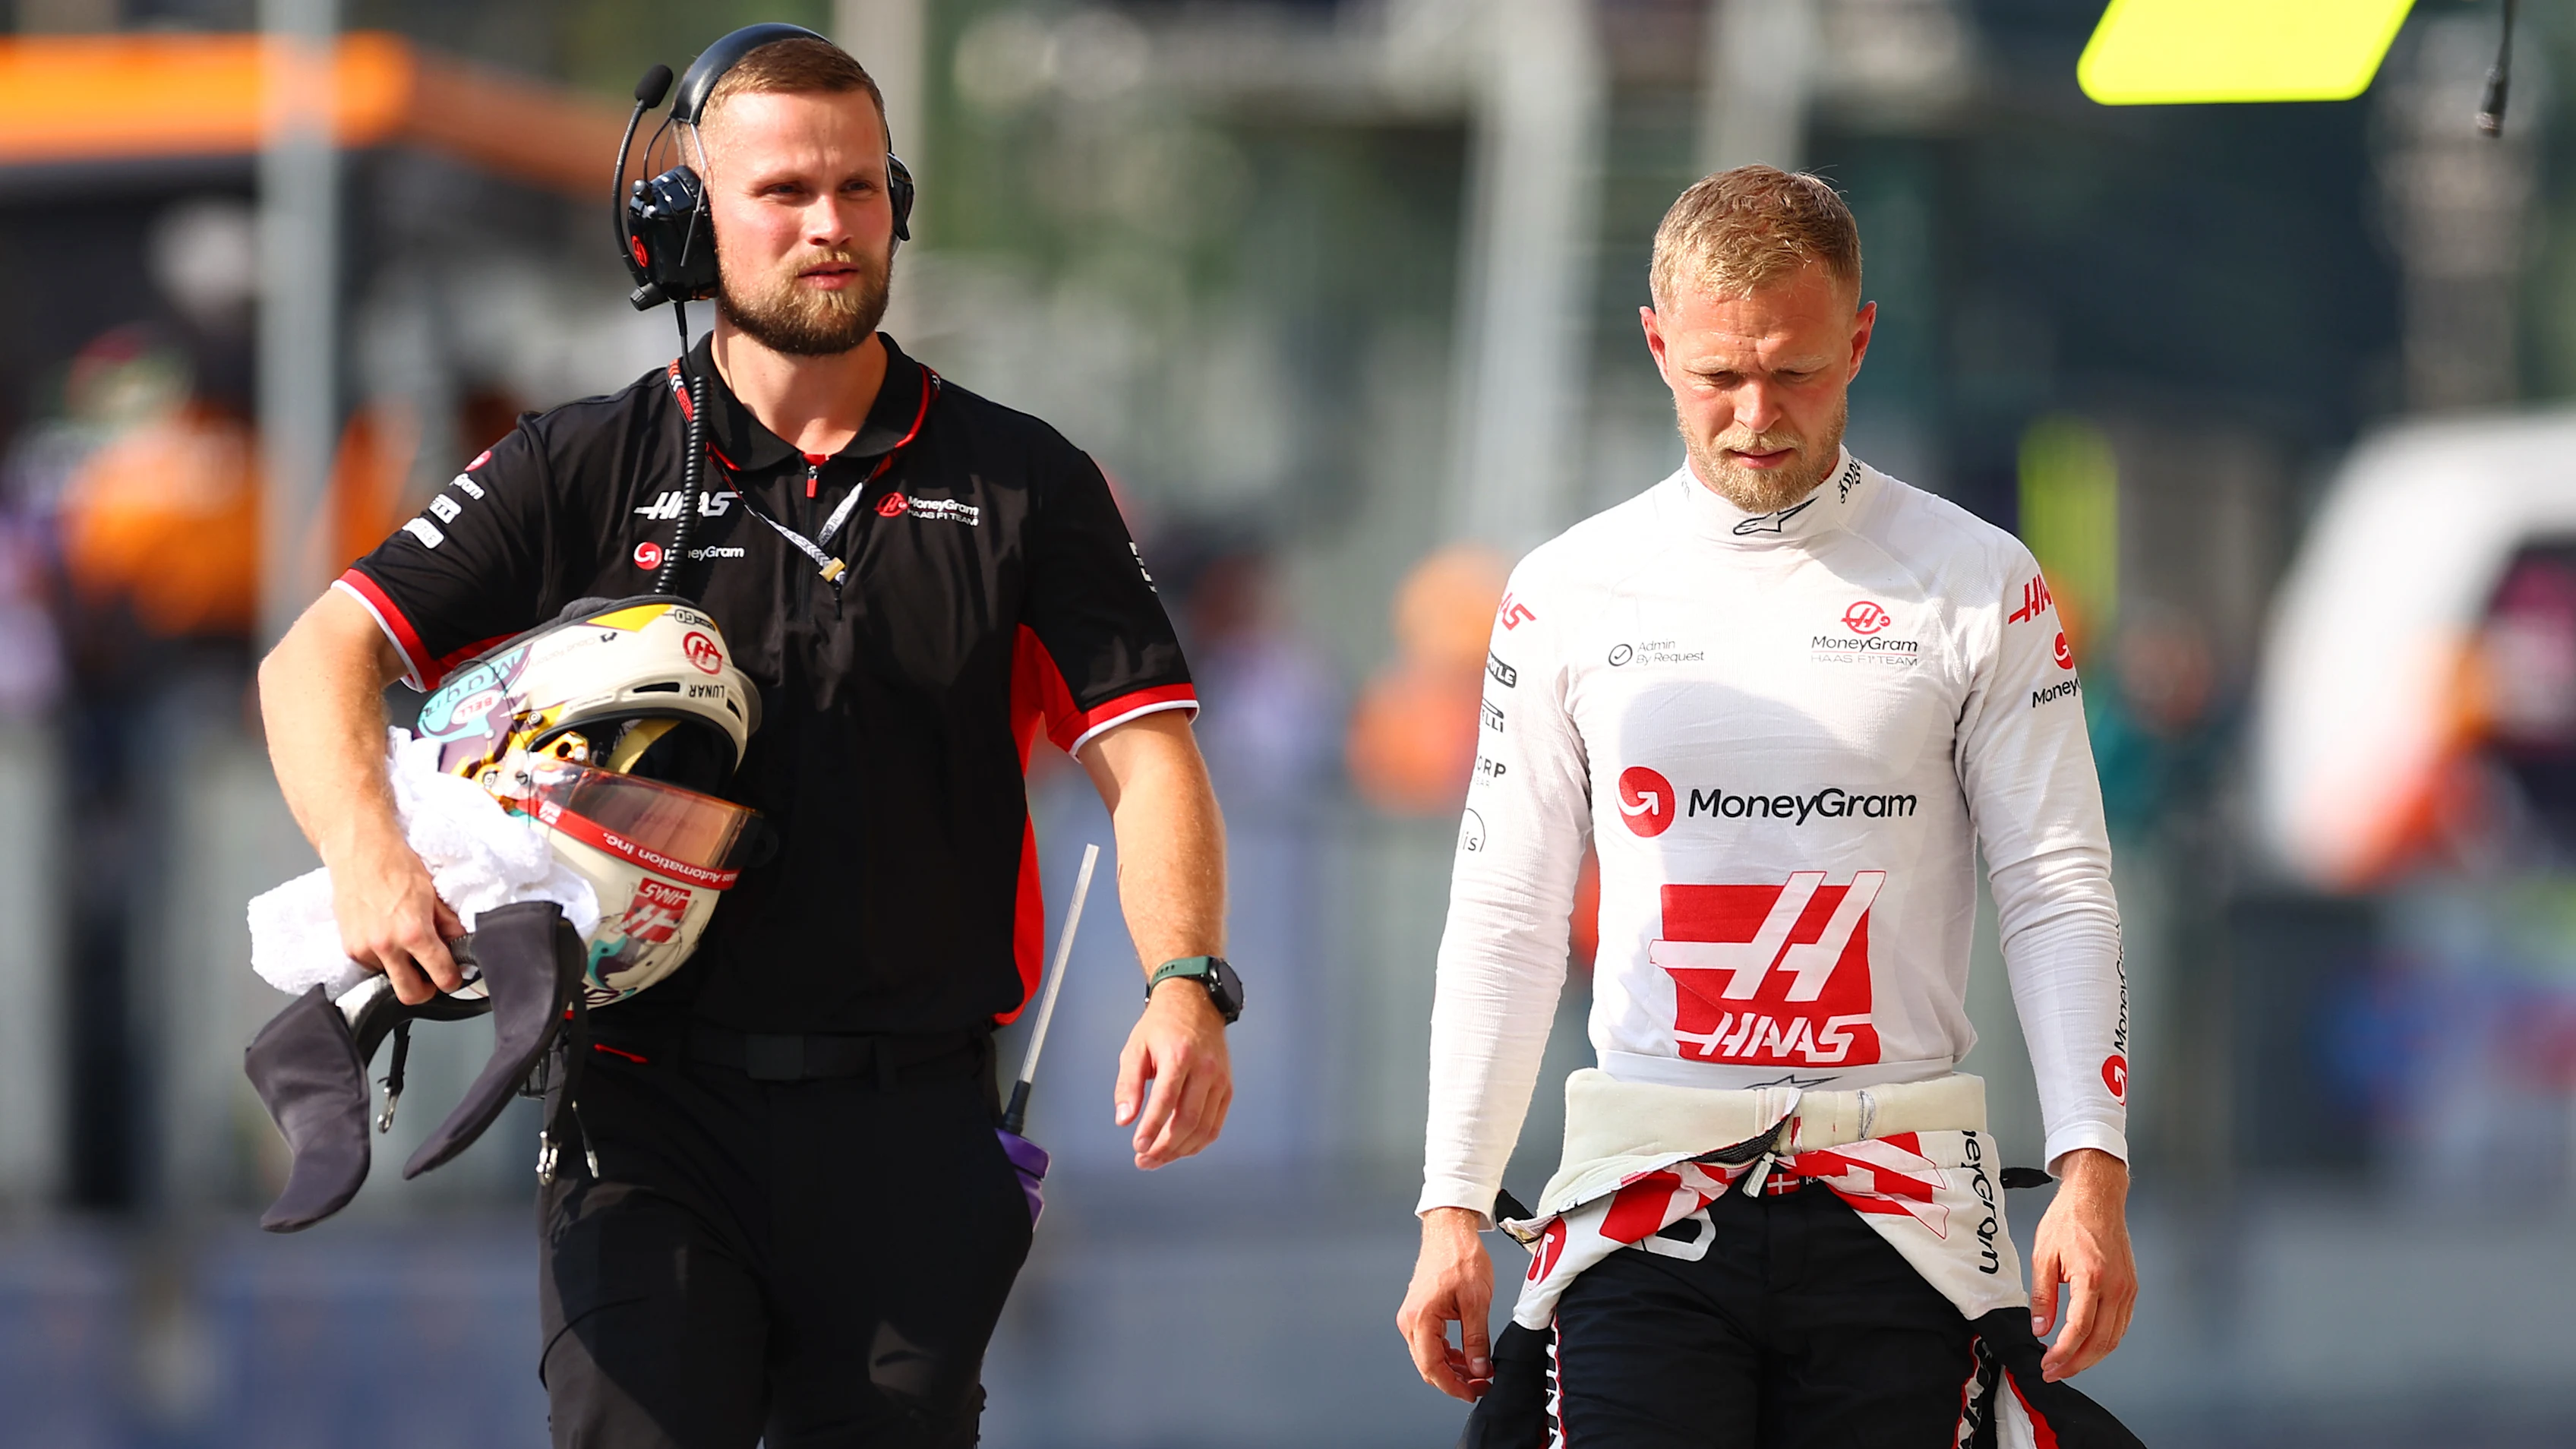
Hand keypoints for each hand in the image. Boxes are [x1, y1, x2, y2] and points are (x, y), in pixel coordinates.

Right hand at [329, 826, 463, 1005]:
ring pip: (389, 978)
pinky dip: (382, 958)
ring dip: (401, 969)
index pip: (441, 976)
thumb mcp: (432, 893)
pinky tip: (386, 936)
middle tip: (432, 975)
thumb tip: (461, 943)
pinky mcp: (349, 947)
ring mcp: (364, 949)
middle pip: (411, 995)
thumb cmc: (395, 864)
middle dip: (426, 989)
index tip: (454, 976)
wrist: (359, 850)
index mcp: (413, 933)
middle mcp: (386, 946)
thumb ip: (448, 924)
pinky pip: (371, 965)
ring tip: (405, 944)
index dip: (452, 979)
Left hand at [1114, 978, 1231, 1168]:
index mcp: (1180, 1056)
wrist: (1196, 1004)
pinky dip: (1197, 1143)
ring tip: (1157, 1159)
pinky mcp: (1227, 1089)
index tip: (1137, 1147)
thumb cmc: (1161, 1027)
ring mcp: (1220, 1080)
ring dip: (1179, 1150)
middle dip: (1164, 1147)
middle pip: (1188, 1120)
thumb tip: (1124, 1119)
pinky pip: (1215, 1125)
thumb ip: (1128, 1084)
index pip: (1166, 1101)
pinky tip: (1179, 1149)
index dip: (1152, 1129)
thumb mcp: (1135, 1048)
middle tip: (1143, 1160)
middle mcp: (1205, 1069)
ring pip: (1204, 1128)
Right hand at [1397, 1207, 1494, 1401]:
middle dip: (1454, 1380)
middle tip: (1479, 1385)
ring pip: (1428, 1356)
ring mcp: (1412, 1316)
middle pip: (1428, 1365)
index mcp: (1421, 1318)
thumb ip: (1476, 1339)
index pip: (1432, 1366)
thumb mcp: (1476, 1301)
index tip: (1473, 1393)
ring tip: (1477, 1372)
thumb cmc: (1460, 1257)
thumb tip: (1478, 1369)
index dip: (1453, 1386)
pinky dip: (1447, 1353)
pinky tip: (1465, 1355)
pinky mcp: (1419, 1312)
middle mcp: (1410, 1320)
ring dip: (1451, 1368)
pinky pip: (1429, 1342)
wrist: (1450, 1231)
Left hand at [2028, 1147, 2135, 1380]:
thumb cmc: (2070, 1218)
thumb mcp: (2044, 1254)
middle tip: (2055, 1372)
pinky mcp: (2131, 1287)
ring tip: (2068, 1364)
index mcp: (2092, 1277)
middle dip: (2077, 1363)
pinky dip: (2106, 1341)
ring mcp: (2128, 1288)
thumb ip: (2042, 1295)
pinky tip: (2088, 1345)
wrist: (2096, 1196)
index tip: (2048, 1364)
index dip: (2063, 1353)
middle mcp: (2116, 1287)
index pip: (2079, 1329)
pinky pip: (2121, 1324)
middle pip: (2101, 1341)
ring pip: (2115, 1337)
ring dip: (2092, 1357)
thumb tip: (2039, 1327)